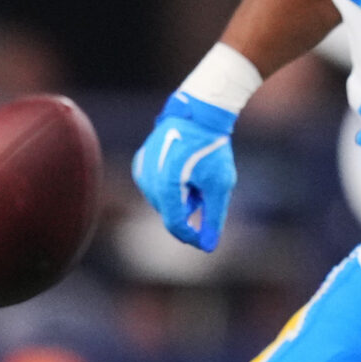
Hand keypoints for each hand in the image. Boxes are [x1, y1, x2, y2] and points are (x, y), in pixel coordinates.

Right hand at [133, 93, 237, 250]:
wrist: (197, 114)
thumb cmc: (211, 149)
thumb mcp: (219, 185)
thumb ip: (213, 217)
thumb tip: (209, 246)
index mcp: (166, 187)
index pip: (176, 225)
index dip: (192, 237)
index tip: (207, 241)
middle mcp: (148, 181)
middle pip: (169, 213)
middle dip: (188, 210)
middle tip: (205, 191)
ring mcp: (142, 172)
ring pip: (162, 201)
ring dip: (179, 198)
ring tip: (195, 178)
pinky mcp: (141, 164)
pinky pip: (156, 187)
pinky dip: (170, 187)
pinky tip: (183, 170)